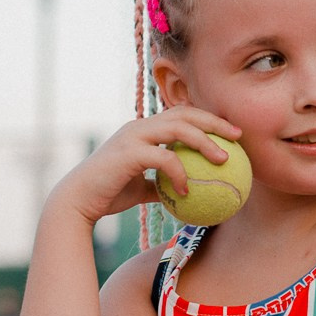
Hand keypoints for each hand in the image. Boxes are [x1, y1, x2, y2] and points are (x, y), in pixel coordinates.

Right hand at [51, 107, 240, 224]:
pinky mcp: (129, 152)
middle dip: (214, 121)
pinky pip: (164, 158)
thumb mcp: (142, 189)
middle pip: (185, 113)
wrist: (78, 201)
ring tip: (223, 160)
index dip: (208, 119)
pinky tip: (188, 191)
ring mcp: (133, 136)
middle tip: (237, 137)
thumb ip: (162, 184)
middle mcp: (140, 127)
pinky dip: (180, 173)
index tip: (232, 134)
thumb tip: (190, 194)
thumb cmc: (109, 194)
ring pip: (178, 128)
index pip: (182, 115)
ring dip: (205, 142)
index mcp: (145, 130)